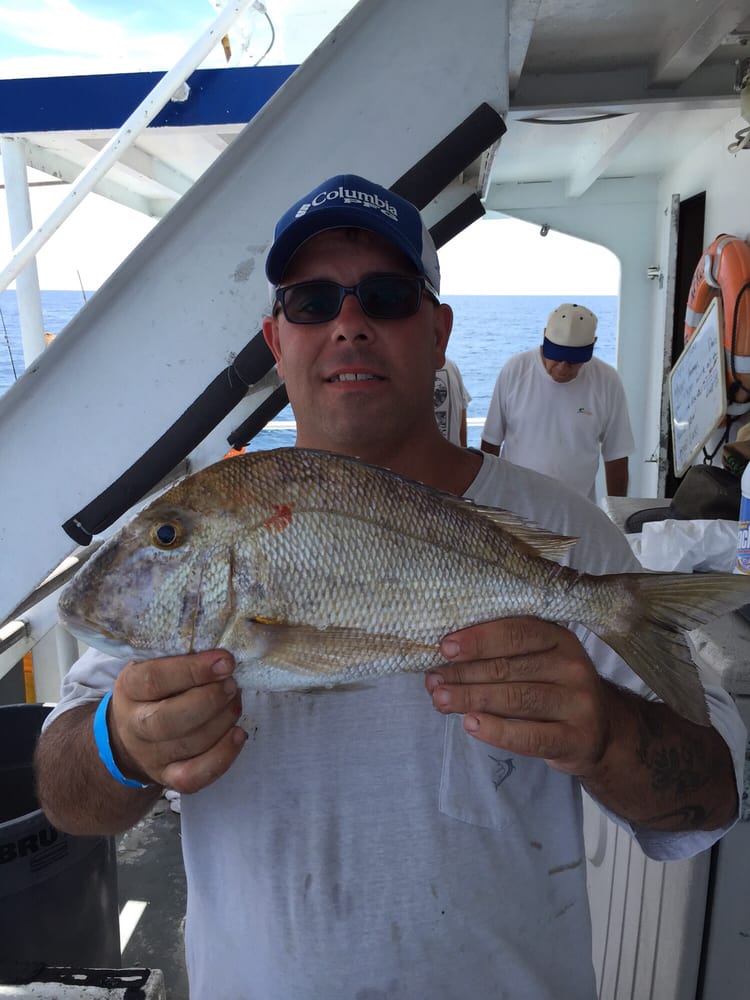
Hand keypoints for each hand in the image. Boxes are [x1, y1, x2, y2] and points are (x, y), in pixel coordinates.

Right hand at [108, 650, 246, 792]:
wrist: (132, 731)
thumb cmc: (157, 687)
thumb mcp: (155, 662)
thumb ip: (181, 652)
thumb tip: (226, 638)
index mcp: (129, 688)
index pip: (154, 680)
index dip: (193, 670)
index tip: (225, 660)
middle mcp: (134, 725)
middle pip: (168, 720)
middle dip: (209, 700)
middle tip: (233, 684)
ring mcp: (150, 755)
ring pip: (187, 745)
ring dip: (221, 721)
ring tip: (236, 701)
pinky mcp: (168, 777)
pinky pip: (194, 777)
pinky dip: (221, 757)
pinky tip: (238, 734)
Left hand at [425, 617, 611, 775]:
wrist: (602, 731)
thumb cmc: (553, 688)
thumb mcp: (538, 662)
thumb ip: (502, 656)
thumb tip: (446, 659)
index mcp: (560, 638)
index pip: (517, 632)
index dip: (479, 639)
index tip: (445, 648)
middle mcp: (573, 666)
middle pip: (509, 667)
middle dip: (464, 674)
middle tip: (433, 681)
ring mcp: (579, 703)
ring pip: (516, 699)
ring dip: (472, 699)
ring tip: (441, 700)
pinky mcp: (578, 738)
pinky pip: (530, 736)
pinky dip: (496, 731)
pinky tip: (470, 724)